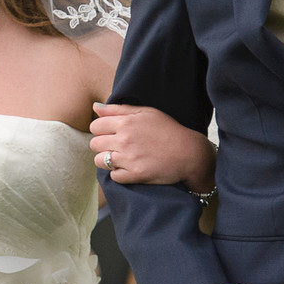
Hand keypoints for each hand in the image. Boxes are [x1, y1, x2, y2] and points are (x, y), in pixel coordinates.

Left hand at [92, 103, 214, 192]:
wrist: (189, 153)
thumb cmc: (168, 130)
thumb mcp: (146, 113)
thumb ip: (119, 109)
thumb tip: (95, 107)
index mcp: (126, 122)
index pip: (95, 126)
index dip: (101, 130)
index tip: (111, 133)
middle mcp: (125, 139)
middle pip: (94, 144)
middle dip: (102, 145)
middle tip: (116, 147)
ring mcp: (129, 158)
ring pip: (100, 161)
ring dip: (107, 160)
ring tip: (120, 158)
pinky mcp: (135, 175)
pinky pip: (113, 176)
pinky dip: (118, 173)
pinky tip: (128, 168)